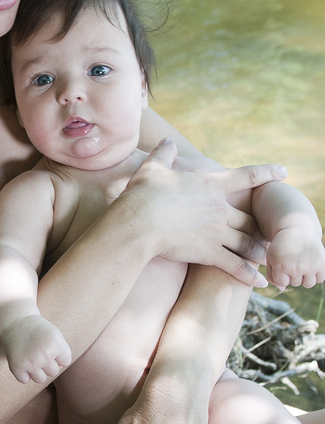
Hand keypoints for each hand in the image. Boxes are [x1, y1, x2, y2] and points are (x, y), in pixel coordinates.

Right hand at [0, 315, 71, 383]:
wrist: (15, 323)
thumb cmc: (38, 330)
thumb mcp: (55, 335)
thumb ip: (64, 351)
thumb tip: (59, 368)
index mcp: (55, 345)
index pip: (65, 362)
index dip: (58, 354)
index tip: (49, 345)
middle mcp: (44, 355)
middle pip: (53, 372)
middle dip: (48, 363)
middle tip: (38, 350)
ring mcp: (30, 363)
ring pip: (40, 379)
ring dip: (37, 371)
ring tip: (31, 357)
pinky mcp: (16, 367)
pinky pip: (25, 380)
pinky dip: (23, 373)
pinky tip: (22, 361)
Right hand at [123, 140, 286, 285]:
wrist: (139, 222)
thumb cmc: (143, 194)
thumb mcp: (153, 168)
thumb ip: (165, 154)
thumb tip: (167, 141)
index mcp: (211, 185)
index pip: (247, 176)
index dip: (268, 173)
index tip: (284, 172)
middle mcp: (220, 208)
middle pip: (249, 219)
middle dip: (259, 228)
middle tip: (267, 235)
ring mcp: (217, 232)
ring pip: (247, 243)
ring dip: (257, 252)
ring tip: (265, 258)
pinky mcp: (210, 253)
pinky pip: (236, 266)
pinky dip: (250, 275)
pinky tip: (260, 282)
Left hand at [266, 227, 324, 290]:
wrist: (298, 229)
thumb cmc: (281, 245)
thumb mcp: (271, 257)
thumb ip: (272, 275)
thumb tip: (282, 289)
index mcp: (280, 265)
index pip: (282, 283)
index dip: (282, 274)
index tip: (282, 263)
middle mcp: (295, 267)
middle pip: (295, 283)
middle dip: (293, 274)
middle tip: (293, 260)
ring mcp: (309, 266)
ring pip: (308, 284)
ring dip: (305, 276)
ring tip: (303, 264)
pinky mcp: (321, 264)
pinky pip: (320, 279)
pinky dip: (317, 274)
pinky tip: (312, 264)